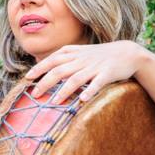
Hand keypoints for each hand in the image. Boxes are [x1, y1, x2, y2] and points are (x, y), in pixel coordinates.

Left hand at [27, 41, 143, 103]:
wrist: (127, 53)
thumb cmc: (100, 56)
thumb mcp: (81, 53)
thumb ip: (65, 59)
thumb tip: (45, 68)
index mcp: (74, 53)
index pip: (52, 60)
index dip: (39, 68)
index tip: (27, 78)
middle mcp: (82, 59)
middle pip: (60, 70)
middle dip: (45, 82)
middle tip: (35, 94)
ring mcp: (95, 67)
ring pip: (76, 78)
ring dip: (64, 90)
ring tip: (54, 102)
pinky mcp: (108, 74)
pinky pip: (98, 83)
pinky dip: (90, 91)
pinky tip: (83, 100)